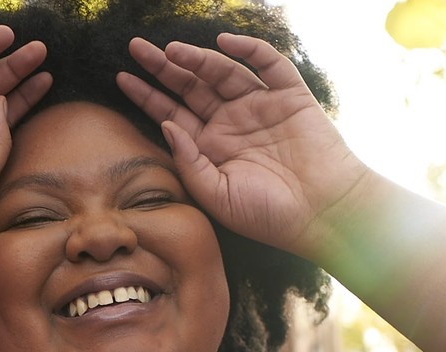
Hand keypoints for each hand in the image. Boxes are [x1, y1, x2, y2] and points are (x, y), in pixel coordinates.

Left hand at [118, 34, 362, 257]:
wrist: (323, 214)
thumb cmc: (268, 215)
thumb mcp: (216, 196)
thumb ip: (188, 162)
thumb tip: (165, 124)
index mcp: (211, 147)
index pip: (172, 114)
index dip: (147, 96)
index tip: (122, 78)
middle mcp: (232, 123)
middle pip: (191, 87)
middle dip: (163, 68)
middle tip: (137, 49)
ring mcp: (260, 107)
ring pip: (222, 72)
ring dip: (197, 59)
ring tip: (173, 50)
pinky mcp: (289, 96)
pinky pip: (267, 64)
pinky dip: (248, 50)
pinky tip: (224, 44)